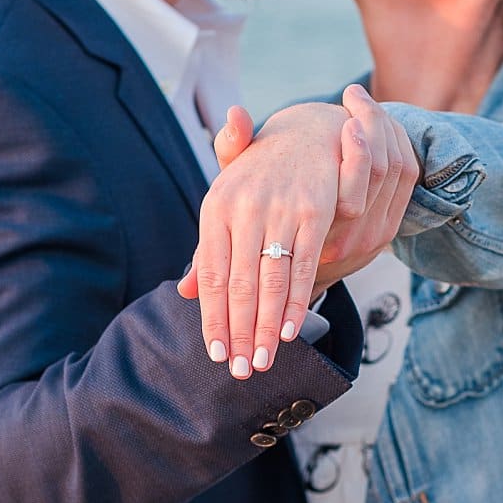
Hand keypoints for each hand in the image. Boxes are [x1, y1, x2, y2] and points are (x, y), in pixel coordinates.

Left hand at [178, 87, 417, 375]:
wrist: (308, 132)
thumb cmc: (260, 176)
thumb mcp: (227, 203)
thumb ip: (208, 249)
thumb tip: (187, 291)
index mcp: (215, 206)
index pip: (211, 274)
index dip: (212, 317)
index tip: (214, 353)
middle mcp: (244, 207)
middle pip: (239, 284)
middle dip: (238, 332)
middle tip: (238, 370)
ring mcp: (281, 209)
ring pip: (271, 281)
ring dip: (266, 328)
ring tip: (261, 362)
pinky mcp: (315, 211)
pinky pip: (304, 265)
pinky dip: (297, 301)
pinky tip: (289, 330)